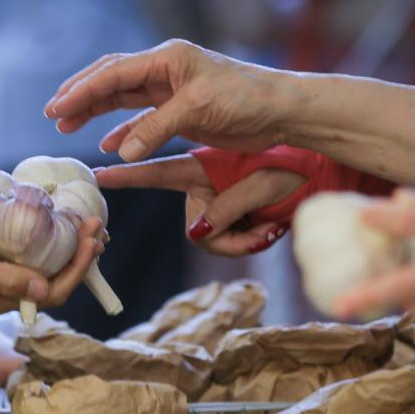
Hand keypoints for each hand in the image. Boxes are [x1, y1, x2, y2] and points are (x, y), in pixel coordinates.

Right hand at [0, 196, 103, 314]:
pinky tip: (48, 220)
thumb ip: (5, 280)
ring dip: (63, 249)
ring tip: (81, 223)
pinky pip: (20, 256)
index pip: (54, 293)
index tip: (93, 234)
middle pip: (50, 283)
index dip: (80, 267)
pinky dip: (41, 241)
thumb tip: (45, 291)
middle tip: (97, 226)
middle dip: (79, 257)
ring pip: (37, 269)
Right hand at [44, 39, 293, 161]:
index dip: (82, 91)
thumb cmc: (245, 100)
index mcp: (167, 59)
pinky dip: (123, 131)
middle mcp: (165, 70)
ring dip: (95, 112)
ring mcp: (172, 90)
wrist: (280, 111)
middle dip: (81, 97)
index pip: (113, 73)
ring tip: (68, 127)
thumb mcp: (197, 110)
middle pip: (111, 80)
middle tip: (53, 115)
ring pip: (122, 98)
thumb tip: (121, 152)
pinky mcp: (181, 111)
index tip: (56, 107)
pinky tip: (108, 144)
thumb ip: (155, 129)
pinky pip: (141, 118)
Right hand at [97, 154, 302, 255]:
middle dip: (228, 237)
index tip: (98, 174)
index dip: (127, 175)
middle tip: (264, 229)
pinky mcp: (227, 220)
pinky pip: (225, 245)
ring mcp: (214, 205)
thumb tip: (197, 233)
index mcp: (201, 168)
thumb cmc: (292, 170)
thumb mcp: (263, 185)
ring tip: (271, 226)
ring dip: (243, 241)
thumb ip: (228, 207)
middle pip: (195, 228)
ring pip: (211, 242)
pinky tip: (270, 228)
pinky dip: (250, 242)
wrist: (316, 179)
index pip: (157, 172)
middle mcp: (202, 187)